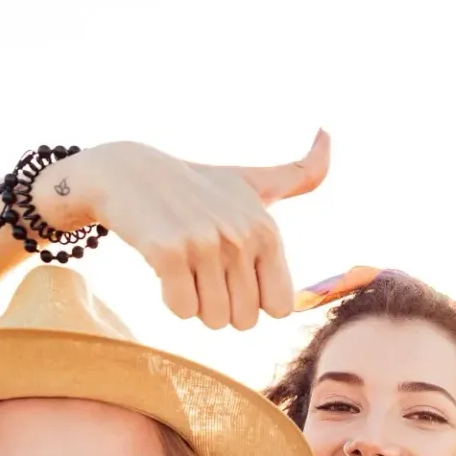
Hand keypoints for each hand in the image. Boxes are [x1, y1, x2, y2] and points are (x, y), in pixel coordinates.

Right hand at [32, 133, 332, 330]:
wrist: (127, 172)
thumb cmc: (196, 184)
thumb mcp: (253, 180)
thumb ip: (300, 174)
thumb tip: (328, 135)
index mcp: (267, 230)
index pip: (278, 309)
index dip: (253, 299)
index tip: (233, 271)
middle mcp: (241, 236)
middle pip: (244, 320)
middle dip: (221, 305)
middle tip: (202, 268)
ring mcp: (205, 243)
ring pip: (213, 320)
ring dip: (194, 302)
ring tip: (184, 264)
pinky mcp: (168, 252)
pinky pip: (181, 310)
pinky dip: (169, 298)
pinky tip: (163, 266)